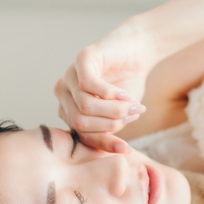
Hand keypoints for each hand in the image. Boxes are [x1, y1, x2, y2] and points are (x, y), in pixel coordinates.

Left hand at [54, 21, 160, 152]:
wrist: (139, 52)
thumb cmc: (128, 84)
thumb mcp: (120, 115)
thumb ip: (112, 130)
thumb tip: (117, 151)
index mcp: (69, 109)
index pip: (81, 135)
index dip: (104, 144)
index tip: (126, 149)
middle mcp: (64, 93)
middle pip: (80, 122)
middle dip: (110, 125)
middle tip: (132, 117)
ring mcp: (70, 75)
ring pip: (85, 106)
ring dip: (114, 109)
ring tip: (134, 105)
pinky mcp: (82, 59)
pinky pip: (89, 85)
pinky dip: (111, 94)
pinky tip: (126, 94)